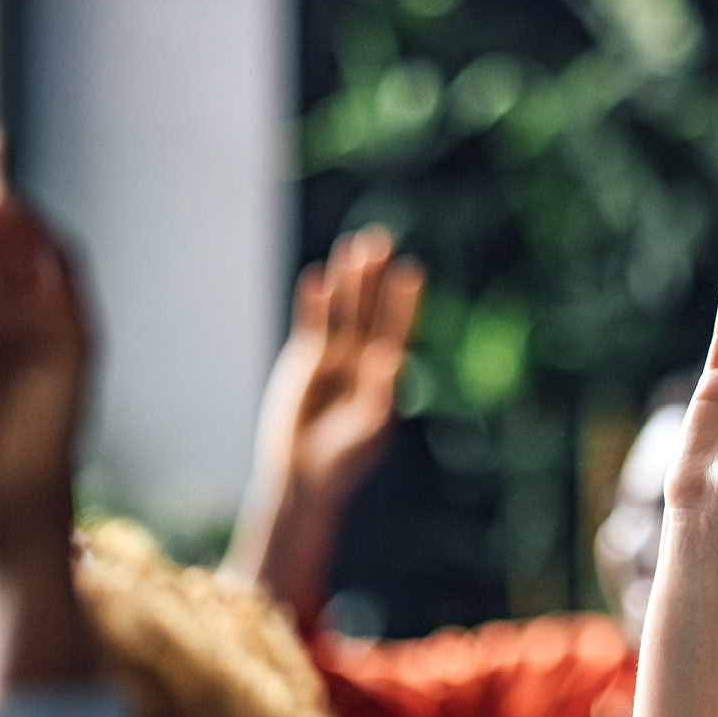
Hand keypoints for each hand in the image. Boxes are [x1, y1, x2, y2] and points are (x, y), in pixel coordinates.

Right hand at [257, 228, 422, 512]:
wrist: (304, 477)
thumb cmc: (343, 462)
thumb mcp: (366, 433)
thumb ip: (380, 397)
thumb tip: (393, 360)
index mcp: (383, 378)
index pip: (396, 331)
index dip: (404, 303)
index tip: (413, 272)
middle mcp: (362, 362)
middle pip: (370, 312)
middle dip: (374, 278)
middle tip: (380, 239)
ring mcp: (333, 360)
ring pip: (342, 312)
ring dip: (348, 282)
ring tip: (353, 246)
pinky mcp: (306, 362)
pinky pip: (312, 326)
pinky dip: (315, 304)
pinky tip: (320, 278)